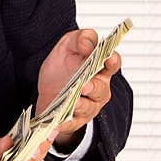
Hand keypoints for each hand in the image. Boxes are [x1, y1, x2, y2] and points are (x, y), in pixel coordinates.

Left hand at [36, 28, 120, 148]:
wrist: (48, 92)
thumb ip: (80, 38)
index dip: (112, 60)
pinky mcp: (74, 120)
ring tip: (74, 102)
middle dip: (94, 87)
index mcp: (99, 68)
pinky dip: (66, 122)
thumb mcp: (68, 45)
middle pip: (101, 89)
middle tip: (85, 85)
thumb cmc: (63, 68)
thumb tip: (88, 44)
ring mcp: (88, 105)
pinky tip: (61, 120)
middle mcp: (98, 88)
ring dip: (82, 105)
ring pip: (89, 107)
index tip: (108, 57)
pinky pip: (72, 122)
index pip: (113, 63)